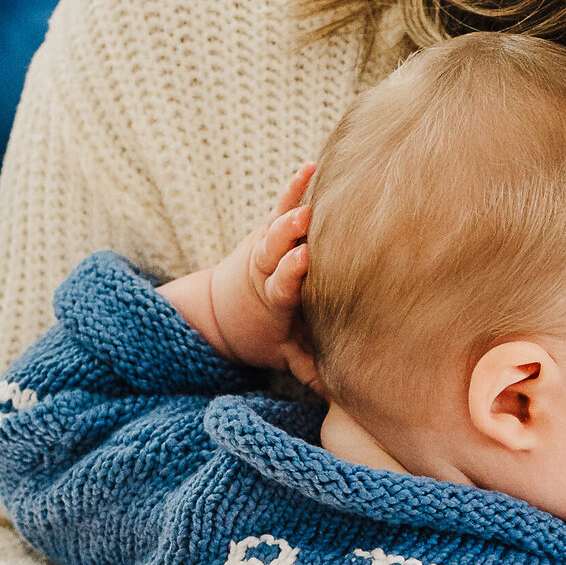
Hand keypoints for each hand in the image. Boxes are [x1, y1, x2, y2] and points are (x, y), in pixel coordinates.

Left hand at [160, 165, 319, 383]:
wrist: (223, 312)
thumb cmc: (267, 336)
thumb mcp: (284, 357)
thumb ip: (311, 373)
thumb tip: (342, 399)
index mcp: (274, 302)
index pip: (282, 286)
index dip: (290, 275)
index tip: (301, 264)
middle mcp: (269, 271)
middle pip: (277, 250)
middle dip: (288, 235)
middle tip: (305, 220)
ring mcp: (268, 248)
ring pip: (279, 227)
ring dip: (293, 207)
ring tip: (311, 187)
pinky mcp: (271, 231)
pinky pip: (284, 206)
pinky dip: (295, 187)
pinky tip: (311, 165)